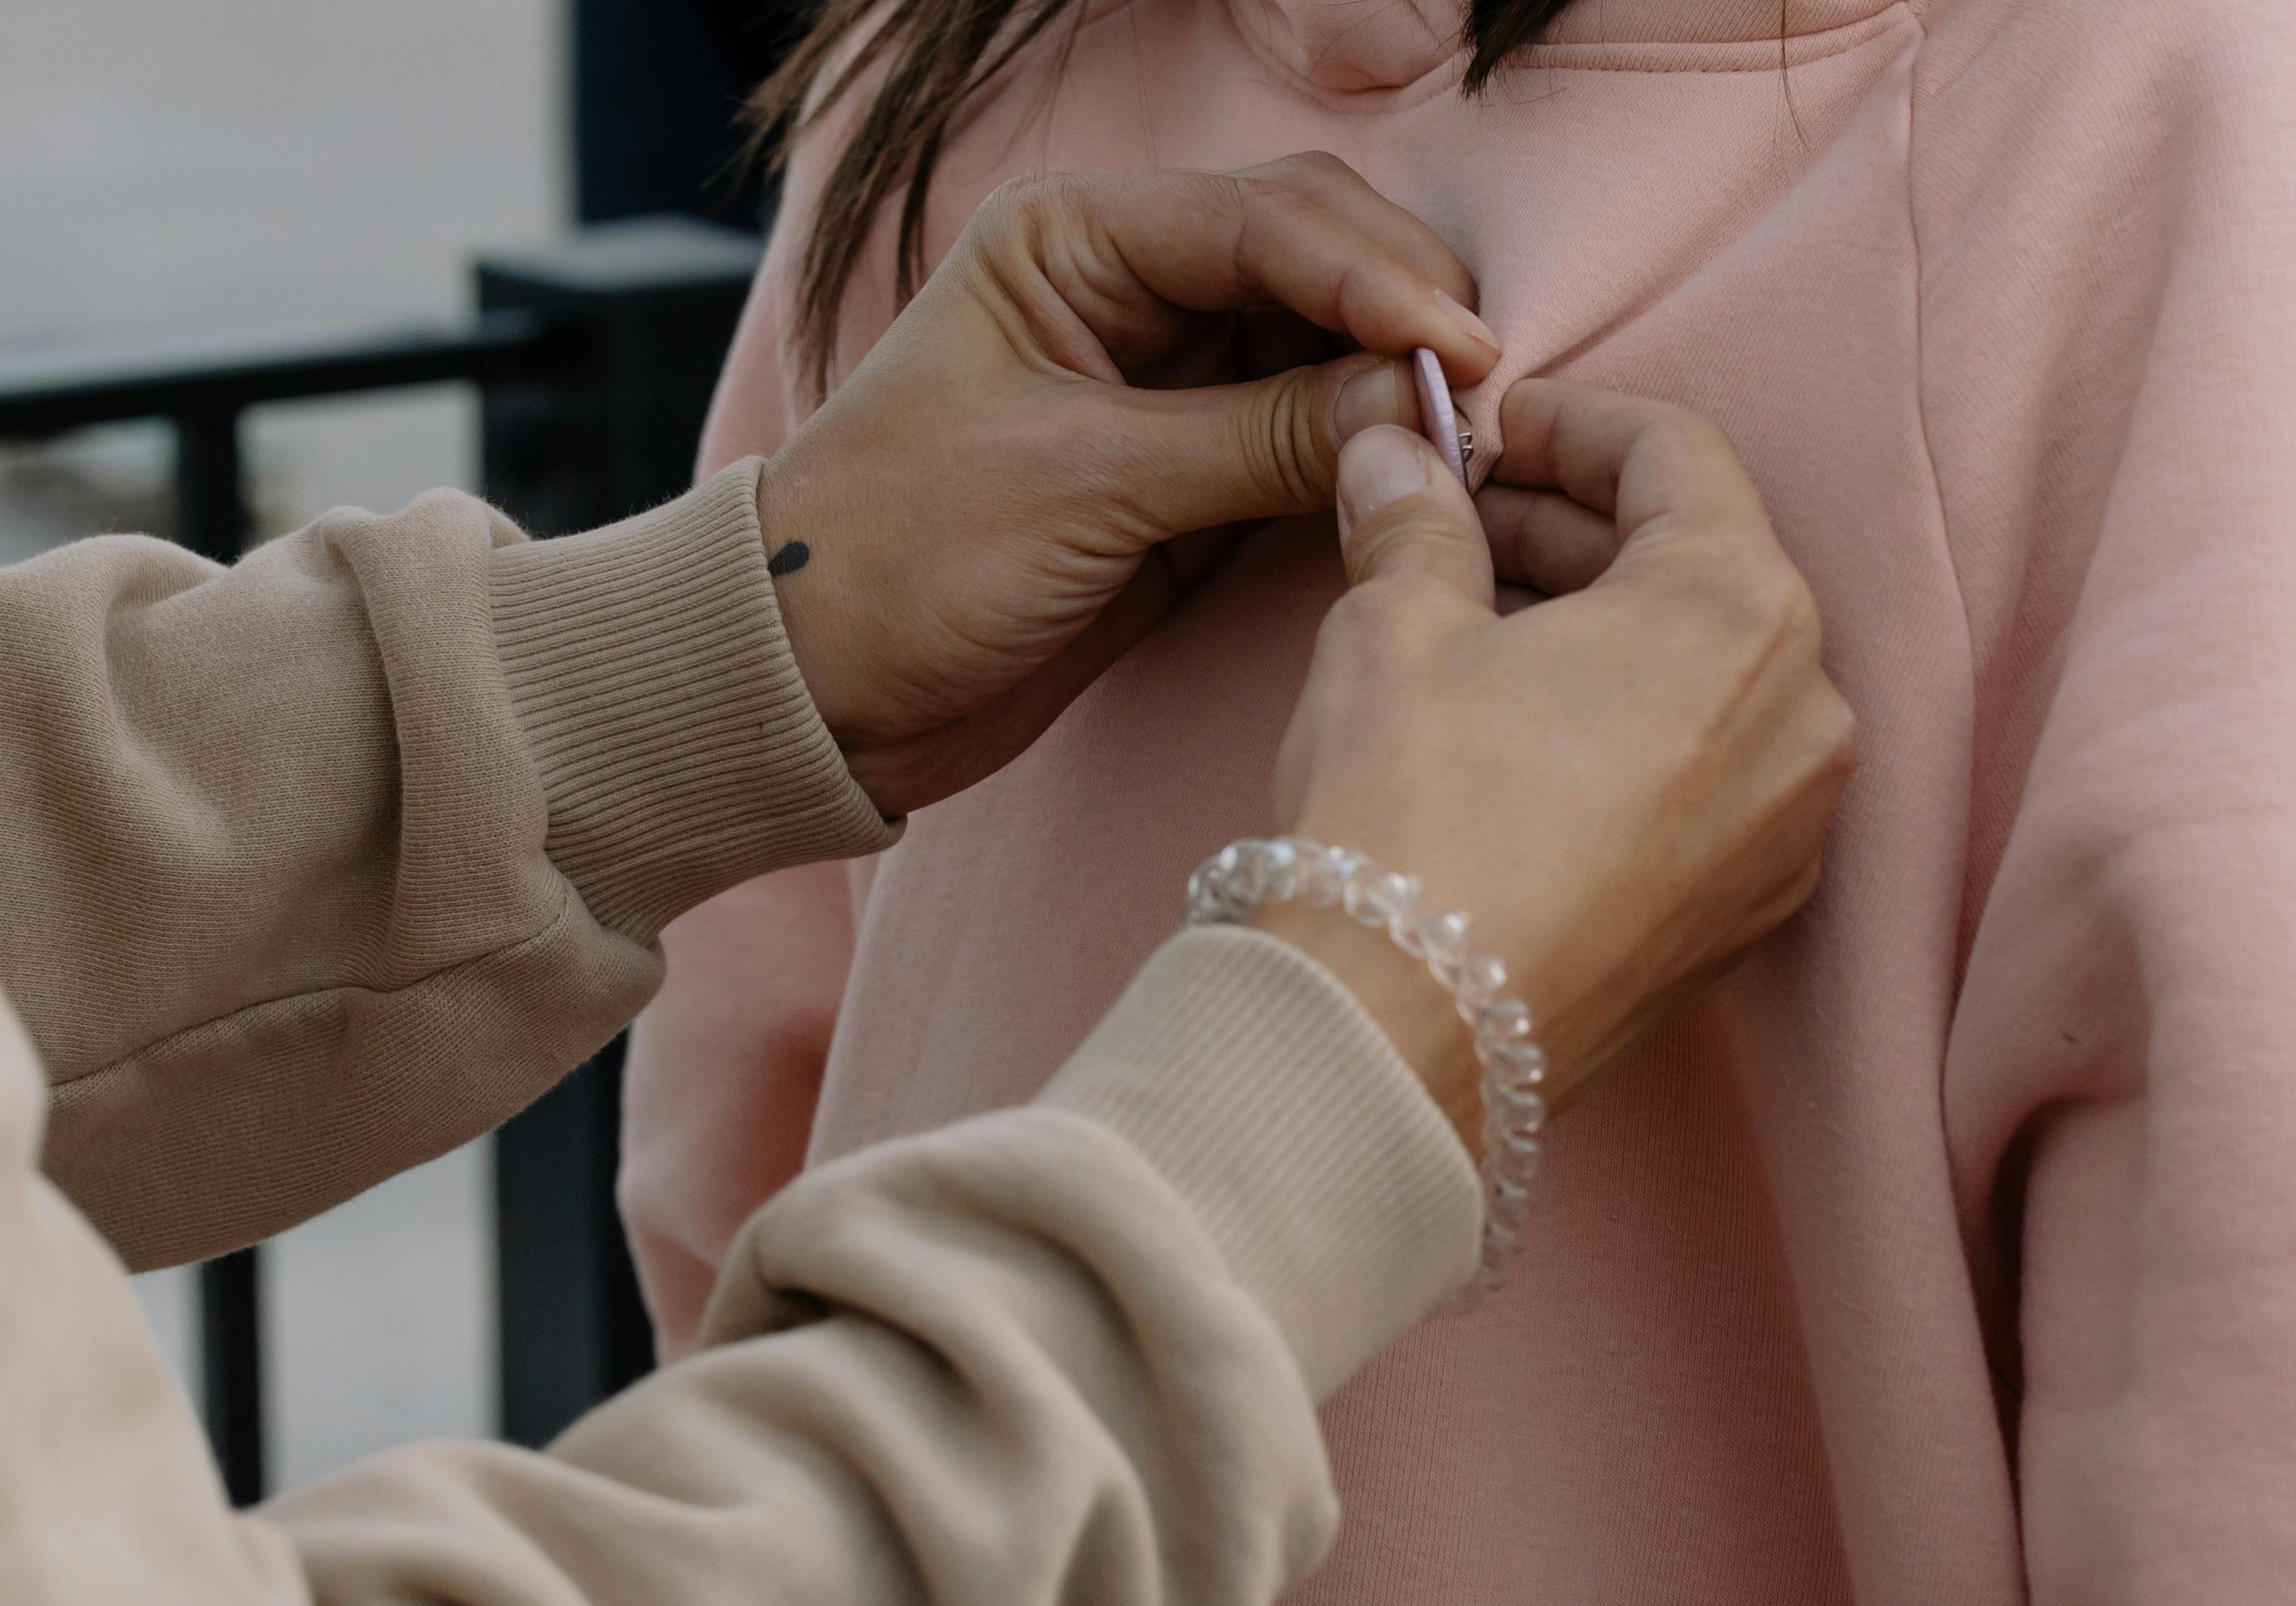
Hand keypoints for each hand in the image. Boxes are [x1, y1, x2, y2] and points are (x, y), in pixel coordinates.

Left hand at [758, 156, 1499, 816]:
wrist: (815, 694)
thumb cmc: (898, 561)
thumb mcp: (1085, 486)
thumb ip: (1258, 439)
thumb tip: (1411, 406)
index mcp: (1071, 242)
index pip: (1264, 221)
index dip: (1378, 278)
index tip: (1464, 352)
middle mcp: (1122, 291)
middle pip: (1310, 260)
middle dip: (1399, 316)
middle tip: (1479, 398)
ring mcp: (1159, 385)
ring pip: (1319, 349)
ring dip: (1391, 387)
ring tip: (1464, 444)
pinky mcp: (1180, 478)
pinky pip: (1301, 442)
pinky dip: (1361, 456)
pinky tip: (1418, 479)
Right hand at [1259, 382, 1857, 1146]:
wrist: (1402, 1032)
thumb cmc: (1409, 814)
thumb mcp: (1393, 625)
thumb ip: (1414, 520)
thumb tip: (1394, 457)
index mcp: (1737, 605)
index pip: (1673, 454)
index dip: (1570, 424)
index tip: (1492, 432)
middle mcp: (1806, 709)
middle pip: (1702, 565)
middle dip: (1579, 532)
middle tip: (1466, 524)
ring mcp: (1791, 823)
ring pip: (1710, 676)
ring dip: (1607, 633)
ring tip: (1484, 631)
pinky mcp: (1751, 911)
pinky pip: (1711, 777)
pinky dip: (1634, 733)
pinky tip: (1528, 740)